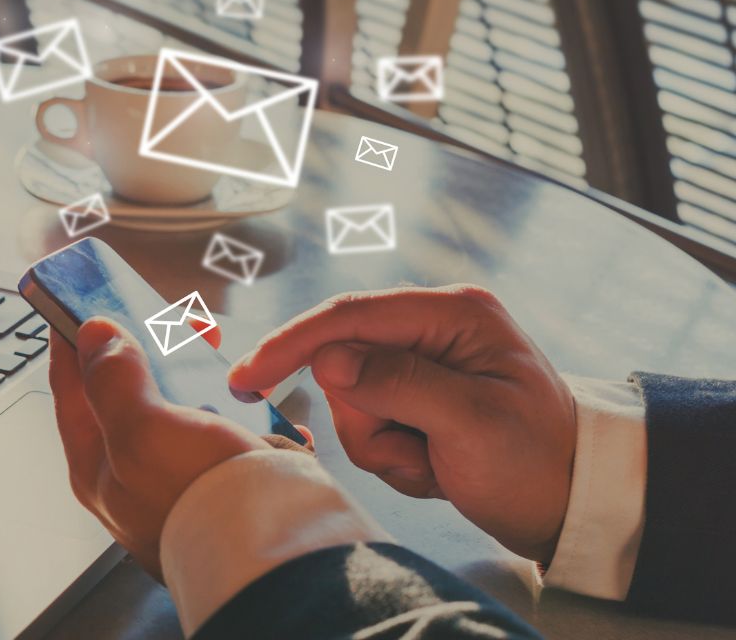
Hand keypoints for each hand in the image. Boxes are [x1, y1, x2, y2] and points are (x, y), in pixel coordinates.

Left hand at [48, 317, 268, 579]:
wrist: (277, 551)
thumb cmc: (203, 499)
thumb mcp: (143, 430)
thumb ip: (112, 380)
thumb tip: (94, 335)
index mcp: (98, 465)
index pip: (71, 385)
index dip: (73, 338)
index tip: (81, 297)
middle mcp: (132, 472)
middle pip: (126, 390)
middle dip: (149, 346)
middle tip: (172, 318)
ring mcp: (179, 476)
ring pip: (178, 404)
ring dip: (197, 371)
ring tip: (216, 350)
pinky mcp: (224, 477)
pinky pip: (226, 427)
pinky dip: (240, 406)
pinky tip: (253, 396)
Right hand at [229, 285, 575, 562]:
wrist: (573, 505)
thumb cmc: (537, 462)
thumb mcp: (473, 424)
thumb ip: (399, 383)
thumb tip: (329, 360)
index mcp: (451, 314)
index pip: (350, 316)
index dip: (292, 345)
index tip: (246, 376)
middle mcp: (432, 328)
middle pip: (344, 364)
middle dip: (368, 421)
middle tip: (417, 454)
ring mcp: (423, 364)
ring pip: (351, 402)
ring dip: (383, 446)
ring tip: (435, 465)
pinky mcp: (416, 396)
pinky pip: (369, 424)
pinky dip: (393, 456)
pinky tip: (436, 467)